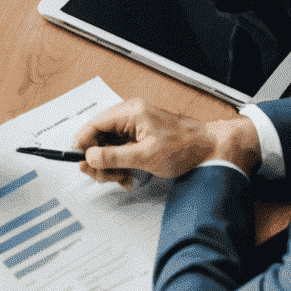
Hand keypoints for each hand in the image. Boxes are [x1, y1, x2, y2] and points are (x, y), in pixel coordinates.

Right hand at [73, 99, 260, 188]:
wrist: (210, 148)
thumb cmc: (185, 147)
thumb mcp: (145, 157)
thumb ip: (114, 157)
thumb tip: (90, 157)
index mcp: (130, 113)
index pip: (95, 125)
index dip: (84, 144)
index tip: (79, 160)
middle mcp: (130, 115)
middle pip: (100, 136)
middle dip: (99, 159)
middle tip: (103, 176)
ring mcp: (136, 125)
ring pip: (109, 145)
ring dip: (111, 165)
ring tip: (121, 178)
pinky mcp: (141, 136)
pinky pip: (121, 149)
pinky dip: (121, 164)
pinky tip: (128, 176)